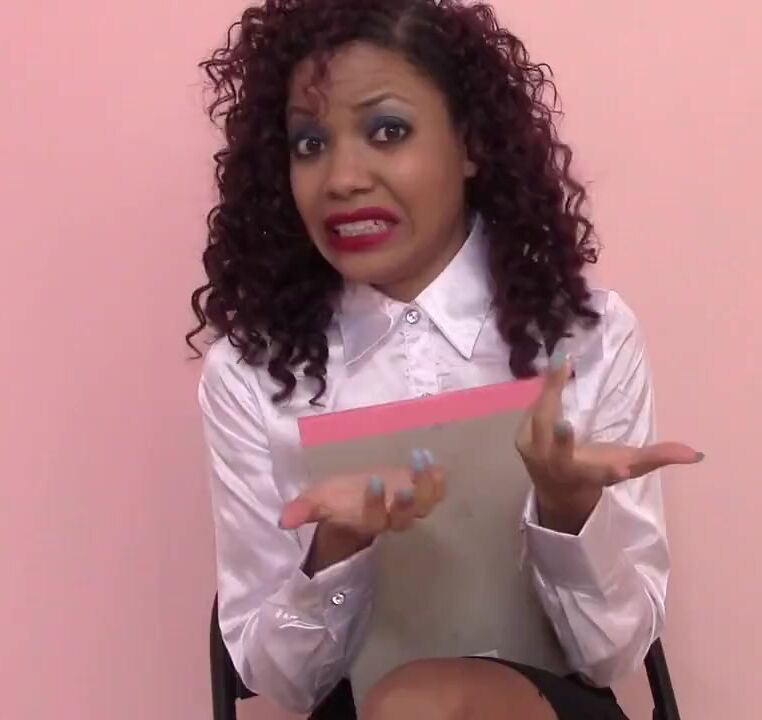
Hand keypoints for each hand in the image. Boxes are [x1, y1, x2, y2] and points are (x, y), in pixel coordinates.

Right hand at [279, 449, 444, 539]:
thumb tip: (282, 520)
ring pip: (425, 505)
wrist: (359, 499)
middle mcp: (392, 519)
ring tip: (422, 460)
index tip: (372, 480)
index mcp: (367, 521)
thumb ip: (303, 510)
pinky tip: (438, 466)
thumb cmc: (338, 499)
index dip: (375, 503)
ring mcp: (411, 508)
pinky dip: (439, 483)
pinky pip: (436, 494)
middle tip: (406, 488)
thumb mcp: (318, 501)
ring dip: (427, 485)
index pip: (374, 518)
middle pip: (405, 519)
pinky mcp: (422, 495)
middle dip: (406, 505)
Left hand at [516, 352, 702, 531]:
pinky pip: (533, 410)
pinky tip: (556, 369)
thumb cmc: (595, 473)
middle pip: (558, 447)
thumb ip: (657, 457)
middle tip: (568, 409)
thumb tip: (696, 454)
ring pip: (541, 419)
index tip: (623, 466)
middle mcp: (557, 467)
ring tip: (562, 361)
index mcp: (588, 476)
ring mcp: (534, 454)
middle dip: (562, 433)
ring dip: (551, 391)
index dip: (613, 470)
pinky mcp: (520, 439)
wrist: (556, 490)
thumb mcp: (627, 466)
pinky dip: (544, 391)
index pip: (602, 476)